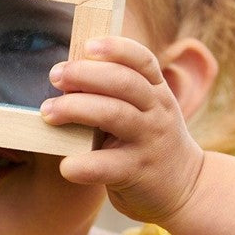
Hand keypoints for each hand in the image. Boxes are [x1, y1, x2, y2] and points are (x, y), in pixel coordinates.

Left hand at [40, 37, 204, 226]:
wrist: (186, 188)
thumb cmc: (148, 142)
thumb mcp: (145, 110)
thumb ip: (116, 93)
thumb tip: (66, 75)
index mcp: (156, 91)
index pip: (141, 60)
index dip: (115, 48)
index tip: (87, 46)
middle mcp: (157, 111)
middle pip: (123, 82)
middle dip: (85, 75)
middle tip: (56, 77)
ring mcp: (149, 141)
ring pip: (115, 115)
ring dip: (76, 109)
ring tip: (48, 113)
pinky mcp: (138, 172)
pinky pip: (109, 166)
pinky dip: (85, 165)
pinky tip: (66, 166)